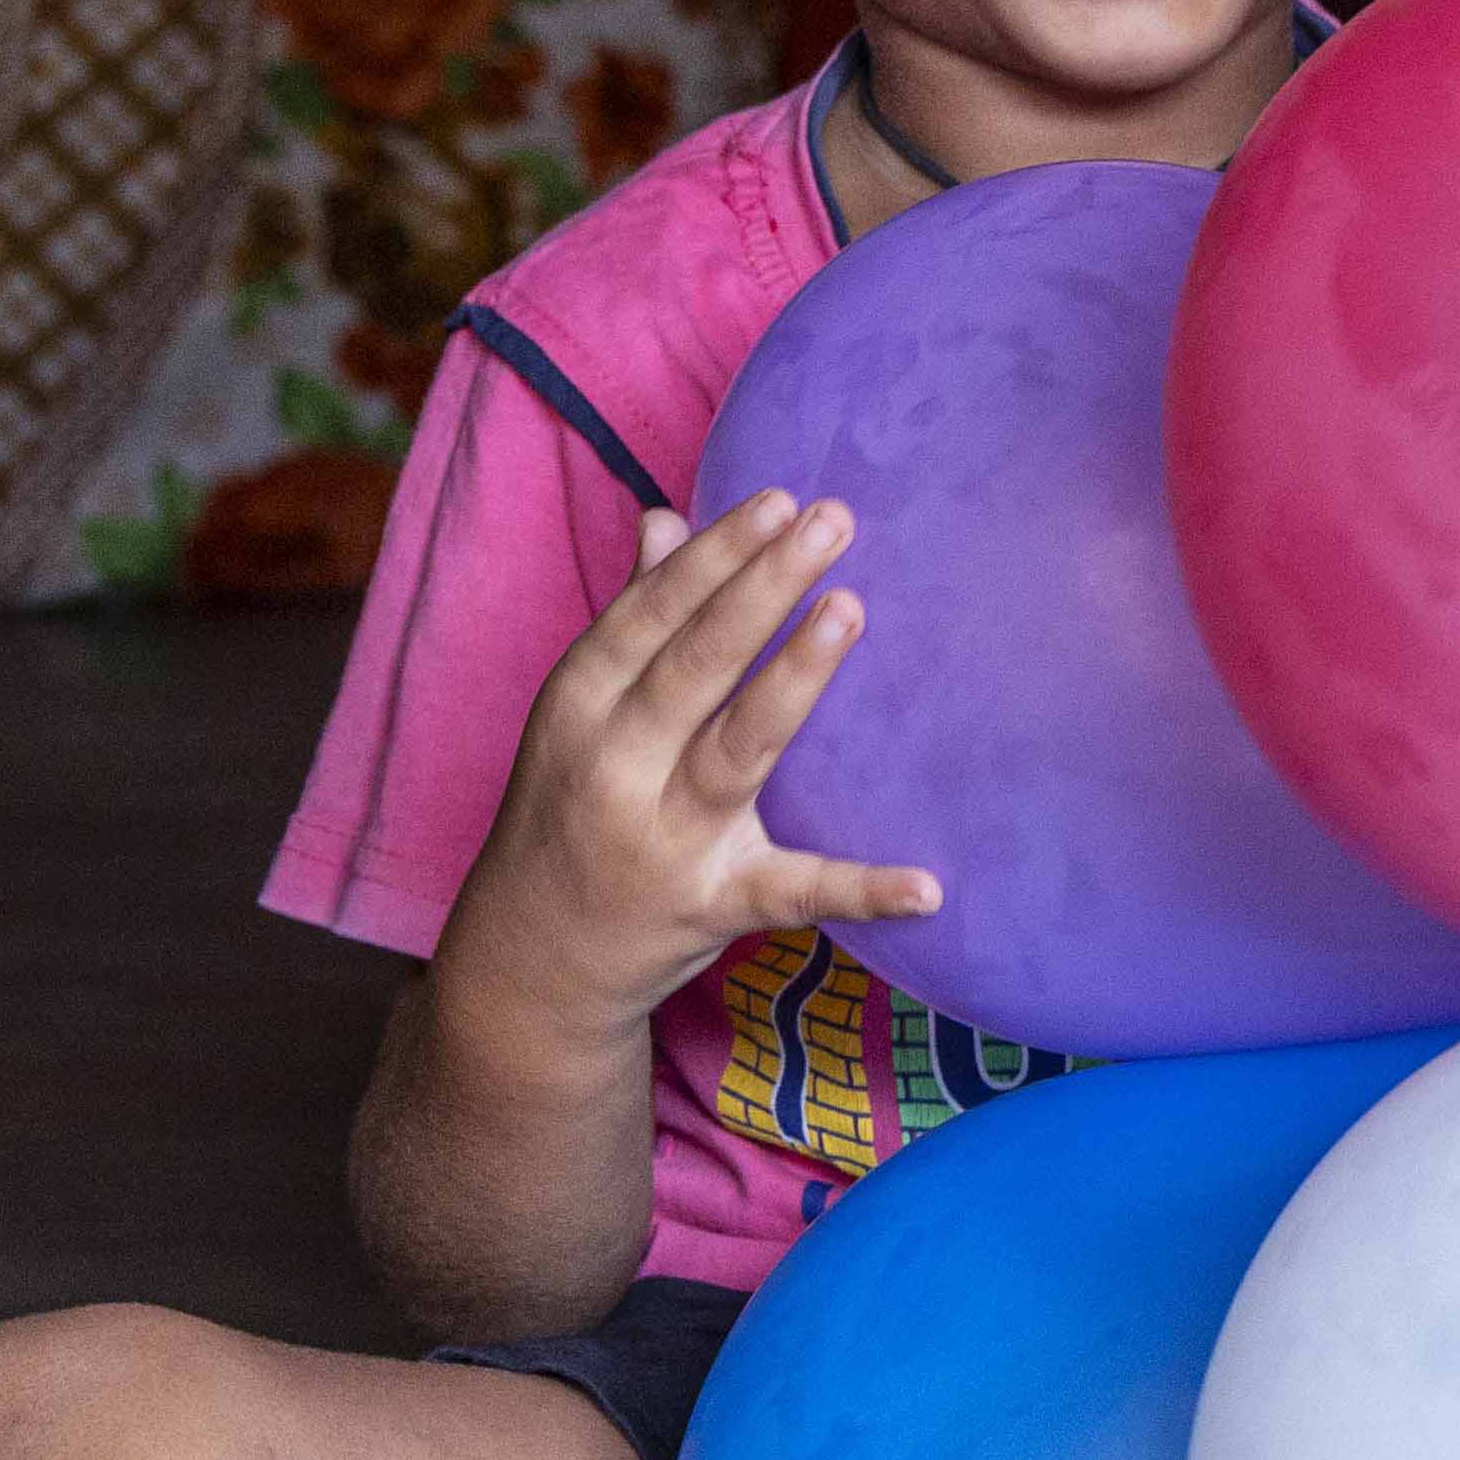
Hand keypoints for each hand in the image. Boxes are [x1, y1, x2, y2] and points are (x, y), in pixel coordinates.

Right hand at [435, 490, 942, 1054]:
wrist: (531, 958)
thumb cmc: (568, 808)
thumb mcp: (575, 714)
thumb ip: (630, 618)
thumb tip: (665, 518)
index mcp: (578, 706)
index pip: (649, 616)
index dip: (713, 556)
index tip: (776, 500)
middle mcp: (614, 767)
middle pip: (694, 666)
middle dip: (761, 587)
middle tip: (831, 520)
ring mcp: (664, 840)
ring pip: (737, 751)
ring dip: (793, 679)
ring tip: (849, 609)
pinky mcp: (711, 907)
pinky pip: (792, 895)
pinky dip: (860, 892)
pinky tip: (927, 884)